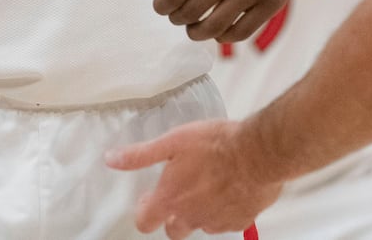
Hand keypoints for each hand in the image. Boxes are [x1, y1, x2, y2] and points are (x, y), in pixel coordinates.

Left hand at [106, 119, 282, 237]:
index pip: (144, 222)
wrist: (258, 153)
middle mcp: (191, 216)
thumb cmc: (217, 144)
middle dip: (173, 214)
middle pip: (172, 229)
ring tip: (209, 183)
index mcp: (171, 198)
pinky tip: (229, 188)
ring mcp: (216, 222)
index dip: (145, 210)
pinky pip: (225, 222)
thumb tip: (112, 159)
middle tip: (182, 189)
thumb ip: (140, 155)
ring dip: (200, 210)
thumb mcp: (172, 141)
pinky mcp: (239, 222)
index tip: (151, 196)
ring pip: (200, 224)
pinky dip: (224, 210)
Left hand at [126, 0, 316, 41]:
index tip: (163, 5)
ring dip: (197, 32)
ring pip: (215, 27)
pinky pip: (240, 34)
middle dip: (179, 18)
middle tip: (179, 13)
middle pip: (192, 13)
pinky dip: (223, 36)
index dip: (162, 6)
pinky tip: (217, 26)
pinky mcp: (273, 3)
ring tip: (193, 24)